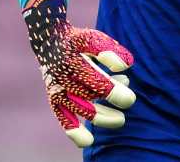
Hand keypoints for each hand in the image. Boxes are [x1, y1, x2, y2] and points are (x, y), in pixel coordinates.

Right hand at [23, 0, 135, 146]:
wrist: (49, 41)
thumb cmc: (78, 41)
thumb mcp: (93, 38)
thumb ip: (110, 51)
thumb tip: (126, 67)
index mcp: (74, 61)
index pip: (96, 82)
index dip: (114, 94)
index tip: (130, 99)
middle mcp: (63, 78)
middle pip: (89, 98)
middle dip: (110, 107)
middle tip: (128, 105)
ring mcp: (58, 90)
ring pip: (79, 110)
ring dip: (101, 118)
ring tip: (120, 120)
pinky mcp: (54, 99)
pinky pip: (62, 118)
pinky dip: (73, 131)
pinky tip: (87, 141)